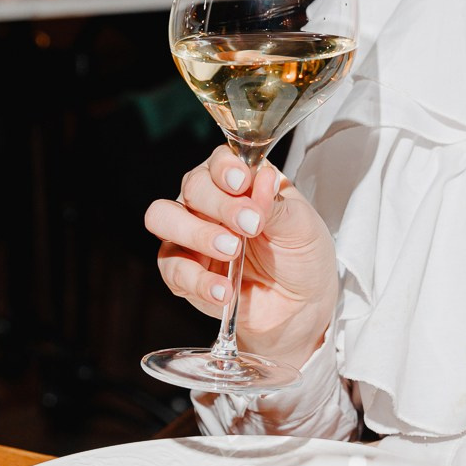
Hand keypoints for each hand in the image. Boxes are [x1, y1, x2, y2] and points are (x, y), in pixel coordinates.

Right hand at [145, 147, 337, 375]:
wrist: (302, 304)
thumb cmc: (300, 255)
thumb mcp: (301, 226)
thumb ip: (275, 204)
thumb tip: (260, 178)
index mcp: (237, 182)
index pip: (218, 161)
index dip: (225, 168)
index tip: (242, 183)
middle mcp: (207, 203)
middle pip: (192, 186)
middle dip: (218, 204)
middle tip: (249, 226)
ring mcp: (190, 237)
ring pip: (163, 218)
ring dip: (196, 233)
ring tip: (231, 251)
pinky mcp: (183, 273)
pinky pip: (173, 269)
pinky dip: (197, 280)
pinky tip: (224, 290)